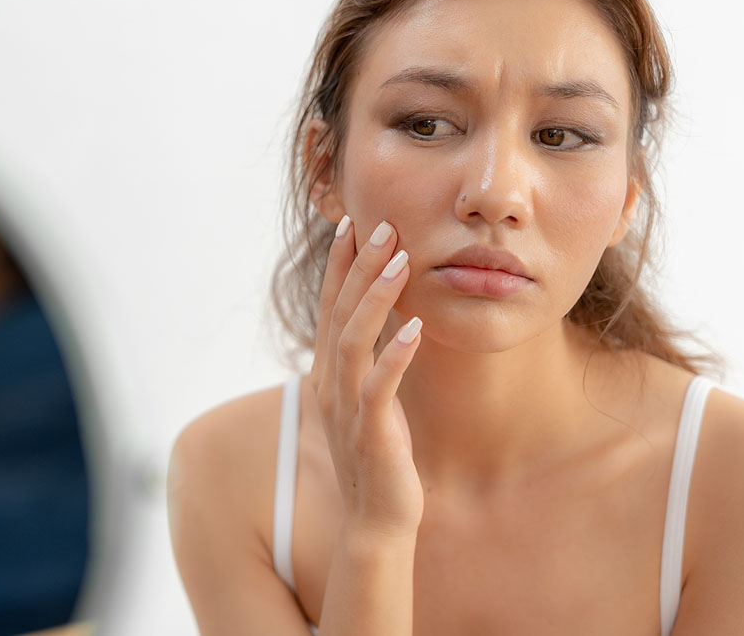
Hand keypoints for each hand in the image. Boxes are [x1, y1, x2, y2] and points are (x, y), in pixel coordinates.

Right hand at [308, 216, 424, 537]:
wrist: (375, 519)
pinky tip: (414, 327)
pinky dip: (394, 354)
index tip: (351, 225)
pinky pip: (379, 386)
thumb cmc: (376, 457)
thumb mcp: (365, 401)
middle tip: (381, 225)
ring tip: (400, 261)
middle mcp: (330, 384)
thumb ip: (364, 362)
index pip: (329, 308)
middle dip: (358, 266)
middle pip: (338, 313)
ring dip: (375, 297)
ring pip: (353, 340)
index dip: (338, 266)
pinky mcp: (372, 432)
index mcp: (328, 374)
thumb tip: (379, 321)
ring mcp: (347, 408)